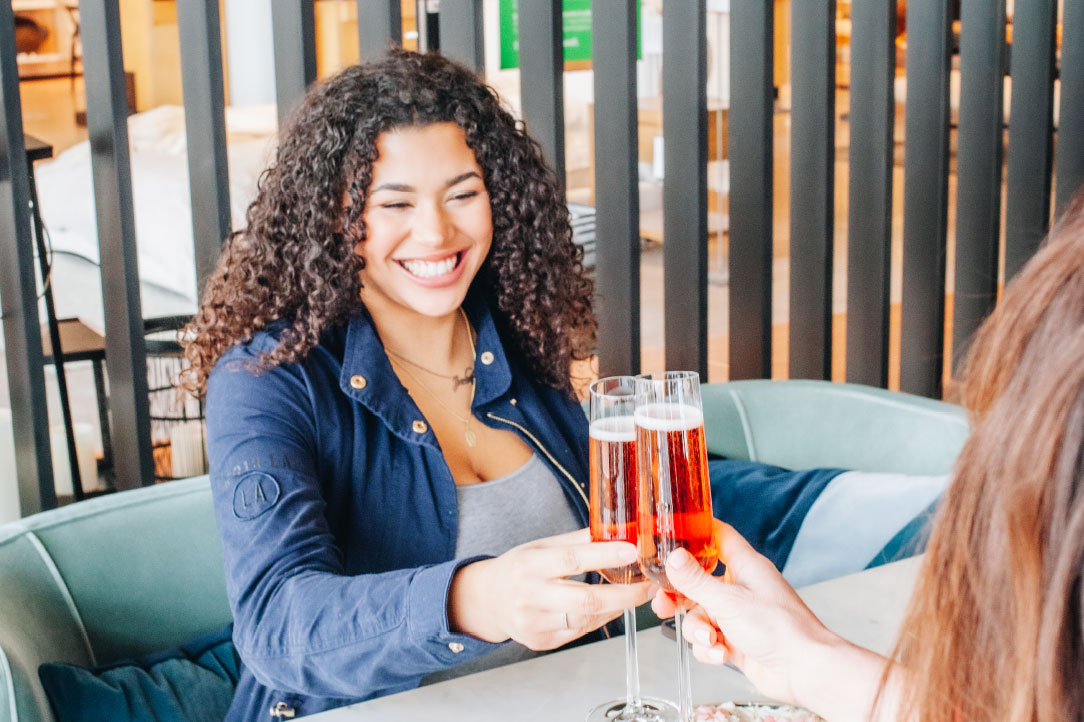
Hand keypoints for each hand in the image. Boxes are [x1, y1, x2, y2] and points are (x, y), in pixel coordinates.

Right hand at [450, 528, 652, 650]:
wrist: (488, 600)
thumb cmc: (519, 568)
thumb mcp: (541, 546)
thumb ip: (578, 540)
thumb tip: (617, 529)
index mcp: (528, 564)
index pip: (570, 559)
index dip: (604, 556)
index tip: (632, 551)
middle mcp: (528, 596)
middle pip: (584, 600)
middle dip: (624, 594)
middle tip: (648, 584)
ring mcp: (533, 623)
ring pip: (586, 620)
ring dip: (617, 607)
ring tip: (635, 594)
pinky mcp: (541, 642)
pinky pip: (580, 632)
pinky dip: (601, 619)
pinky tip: (611, 608)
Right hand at [651, 520, 843, 706]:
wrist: (803, 671)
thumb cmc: (779, 628)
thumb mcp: (728, 601)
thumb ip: (695, 580)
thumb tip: (673, 557)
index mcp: (745, 566)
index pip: (718, 536)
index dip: (696, 532)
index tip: (672, 533)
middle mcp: (741, 588)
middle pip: (698, 582)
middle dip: (679, 596)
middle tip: (663, 603)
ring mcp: (738, 616)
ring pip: (700, 615)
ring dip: (698, 630)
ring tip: (711, 639)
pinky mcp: (737, 642)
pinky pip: (709, 640)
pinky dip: (710, 649)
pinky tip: (721, 654)